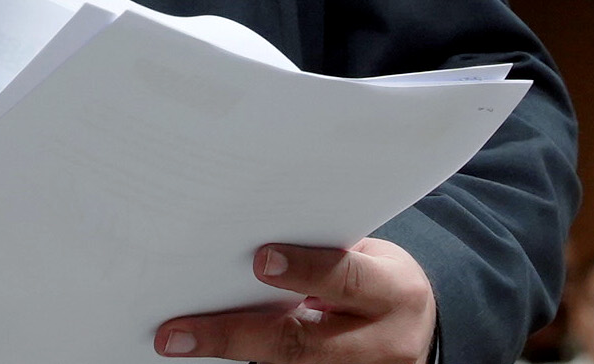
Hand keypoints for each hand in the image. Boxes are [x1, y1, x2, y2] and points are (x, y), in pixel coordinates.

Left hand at [155, 239, 435, 363]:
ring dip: (231, 351)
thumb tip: (248, 241)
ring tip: (180, 340)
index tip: (259, 260)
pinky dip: (248, 360)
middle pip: (301, 343)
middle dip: (235, 335)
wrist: (415, 329)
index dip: (304, 270)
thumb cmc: (377, 279)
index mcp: (392, 293)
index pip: (345, 279)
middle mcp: (382, 345)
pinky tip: (206, 345)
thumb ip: (324, 252)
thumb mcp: (369, 258)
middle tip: (178, 332)